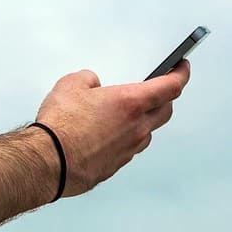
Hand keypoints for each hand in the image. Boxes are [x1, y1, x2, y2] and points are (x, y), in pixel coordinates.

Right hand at [34, 59, 188, 197]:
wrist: (50, 161)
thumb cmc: (61, 126)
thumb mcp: (71, 84)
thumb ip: (88, 79)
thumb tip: (92, 84)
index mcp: (131, 102)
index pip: (171, 86)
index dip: (181, 74)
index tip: (182, 66)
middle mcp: (137, 127)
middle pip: (165, 110)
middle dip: (166, 97)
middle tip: (159, 88)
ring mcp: (129, 149)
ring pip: (147, 132)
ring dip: (143, 120)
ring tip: (124, 113)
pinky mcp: (116, 165)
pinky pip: (130, 148)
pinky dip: (125, 138)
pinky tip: (107, 133)